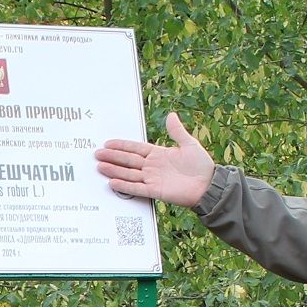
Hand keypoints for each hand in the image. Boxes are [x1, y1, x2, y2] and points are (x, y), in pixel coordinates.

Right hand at [95, 113, 217, 206]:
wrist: (209, 185)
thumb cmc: (201, 166)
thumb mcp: (189, 144)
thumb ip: (177, 131)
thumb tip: (171, 115)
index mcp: (159, 154)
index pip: (136, 148)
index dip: (122, 146)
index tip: (108, 143)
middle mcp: (152, 166)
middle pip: (128, 161)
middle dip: (113, 157)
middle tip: (97, 154)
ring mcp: (152, 179)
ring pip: (129, 174)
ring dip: (114, 170)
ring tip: (100, 167)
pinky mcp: (155, 191)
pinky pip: (137, 188)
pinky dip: (125, 186)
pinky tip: (113, 183)